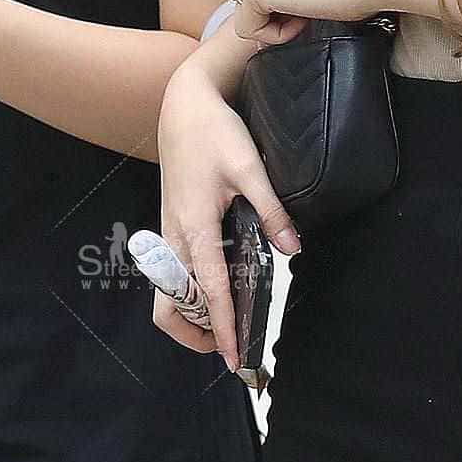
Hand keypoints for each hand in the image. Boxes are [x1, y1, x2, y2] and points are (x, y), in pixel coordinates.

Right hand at [153, 53, 300, 370]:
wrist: (183, 104)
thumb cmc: (215, 132)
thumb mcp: (249, 169)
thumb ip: (272, 211)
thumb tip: (293, 249)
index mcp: (195, 227)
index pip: (210, 291)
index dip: (223, 327)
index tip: (234, 356)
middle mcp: (174, 237)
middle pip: (171, 305)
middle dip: (194, 333)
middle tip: (228, 344)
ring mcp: (168, 232)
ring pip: (168, 292)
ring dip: (191, 315)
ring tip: (226, 324)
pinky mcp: (170, 225)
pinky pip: (172, 273)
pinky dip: (190, 292)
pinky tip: (218, 289)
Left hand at [237, 0, 394, 28]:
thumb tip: (281, 12)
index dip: (287, 10)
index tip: (314, 0)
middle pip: (252, 7)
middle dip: (280, 17)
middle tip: (312, 6)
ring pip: (249, 19)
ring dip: (279, 25)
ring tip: (309, 9)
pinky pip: (249, 30)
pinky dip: (276, 35)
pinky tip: (302, 17)